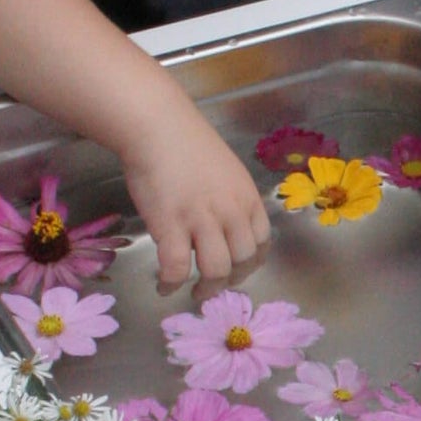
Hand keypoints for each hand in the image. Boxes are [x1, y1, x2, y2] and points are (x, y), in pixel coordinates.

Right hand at [118, 105, 270, 292]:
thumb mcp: (227, 171)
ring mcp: (202, 219)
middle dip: (230, 281)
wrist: (158, 126)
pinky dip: (171, 284)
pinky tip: (164, 286)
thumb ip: (232, 200)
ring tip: (194, 293)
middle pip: (243, 261)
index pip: (263, 242)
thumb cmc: (188, 144)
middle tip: (214, 287)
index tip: (238, 271)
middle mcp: (231, 211)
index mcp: (247, 198)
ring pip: (216, 270)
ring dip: (206, 289)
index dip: (252, 263)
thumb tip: (226, 227)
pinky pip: (177, 268)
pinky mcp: (171, 225)